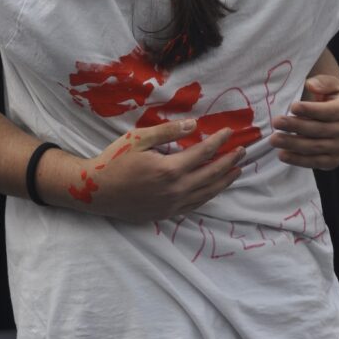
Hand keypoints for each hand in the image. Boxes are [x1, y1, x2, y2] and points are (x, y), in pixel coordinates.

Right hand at [37, 119, 244, 221]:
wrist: (96, 192)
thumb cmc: (114, 161)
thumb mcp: (138, 139)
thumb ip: (168, 132)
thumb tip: (194, 125)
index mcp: (169, 169)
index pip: (203, 153)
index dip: (219, 141)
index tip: (230, 132)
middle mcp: (175, 190)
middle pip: (211, 174)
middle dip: (229, 161)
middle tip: (243, 151)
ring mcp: (172, 205)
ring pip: (207, 192)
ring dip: (224, 180)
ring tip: (237, 170)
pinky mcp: (167, 214)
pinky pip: (195, 204)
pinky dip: (209, 195)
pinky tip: (215, 188)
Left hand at [269, 75, 338, 170]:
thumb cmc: (333, 101)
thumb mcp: (332, 87)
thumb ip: (323, 83)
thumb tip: (310, 85)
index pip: (328, 111)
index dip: (310, 110)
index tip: (292, 107)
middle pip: (319, 130)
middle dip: (295, 126)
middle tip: (276, 122)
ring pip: (315, 147)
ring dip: (293, 144)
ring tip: (274, 139)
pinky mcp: (333, 161)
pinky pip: (315, 162)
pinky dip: (297, 160)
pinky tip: (282, 155)